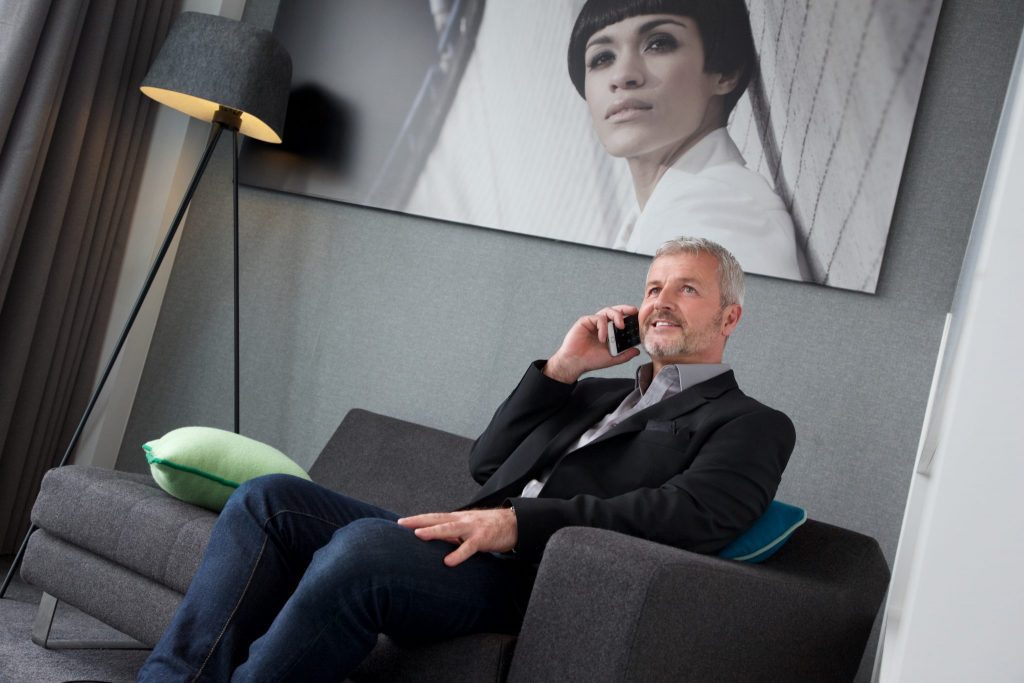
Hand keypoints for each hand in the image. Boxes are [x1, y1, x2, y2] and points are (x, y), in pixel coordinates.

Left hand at [397, 509, 516, 566]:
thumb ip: (452, 534)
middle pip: (437, 518)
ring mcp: (472, 528)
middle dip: (418, 521)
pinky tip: (448, 562)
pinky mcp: (483, 538)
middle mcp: (462, 520)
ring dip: (434, 531)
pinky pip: (469, 547)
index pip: (433, 517)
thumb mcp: (468, 528)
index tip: (400, 522)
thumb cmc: (489, 527)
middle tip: (401, 524)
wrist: (514, 523)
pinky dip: (458, 554)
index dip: (417, 519)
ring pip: (450, 528)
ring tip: (419, 535)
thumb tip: (435, 541)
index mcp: (457, 518)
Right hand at [544, 305, 641, 382]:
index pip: (621, 320)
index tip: (639, 316)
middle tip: (633, 311)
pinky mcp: (585, 321)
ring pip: (607, 311)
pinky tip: (602, 338)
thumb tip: (638, 351)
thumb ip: (625, 354)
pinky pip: (598, 318)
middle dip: (625, 309)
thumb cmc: (591, 360)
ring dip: (616, 316)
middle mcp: (602, 325)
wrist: (575, 363)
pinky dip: (603, 327)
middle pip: (615, 311)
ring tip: (620, 326)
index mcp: (609, 332)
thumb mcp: (612, 358)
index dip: (629, 317)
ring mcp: (593, 322)